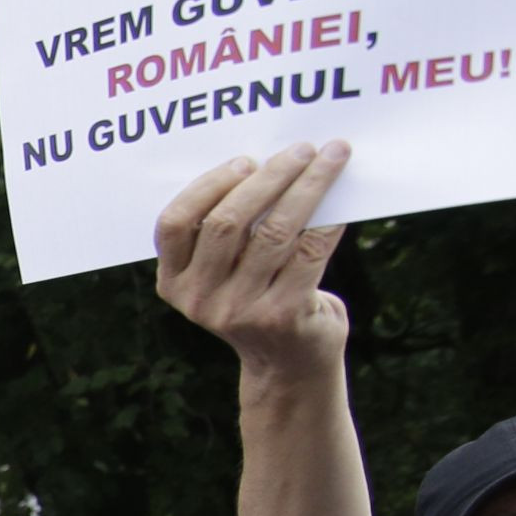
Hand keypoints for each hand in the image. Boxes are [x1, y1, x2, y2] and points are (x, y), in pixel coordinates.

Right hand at [155, 142, 352, 381]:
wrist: (289, 365)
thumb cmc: (258, 300)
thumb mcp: (223, 274)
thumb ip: (224, 235)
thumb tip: (268, 163)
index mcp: (174, 283)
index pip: (173, 224)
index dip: (207, 185)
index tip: (246, 160)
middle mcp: (200, 300)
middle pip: (226, 222)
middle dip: (268, 177)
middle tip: (300, 150)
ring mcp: (239, 311)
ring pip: (273, 232)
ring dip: (306, 186)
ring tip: (329, 158)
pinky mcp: (282, 315)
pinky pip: (310, 251)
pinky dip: (330, 219)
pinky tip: (343, 199)